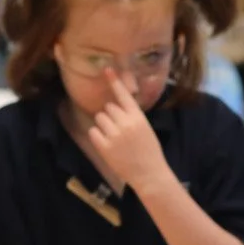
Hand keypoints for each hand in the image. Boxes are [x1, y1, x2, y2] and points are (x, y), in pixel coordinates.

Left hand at [87, 71, 171, 191]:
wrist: (149, 174)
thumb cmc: (149, 152)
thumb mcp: (146, 129)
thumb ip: (133, 117)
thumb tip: (118, 107)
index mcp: (138, 118)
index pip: (124, 95)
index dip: (115, 82)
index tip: (107, 70)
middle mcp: (125, 123)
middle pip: (108, 107)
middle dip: (111, 116)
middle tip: (118, 129)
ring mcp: (114, 135)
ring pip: (99, 118)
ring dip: (103, 124)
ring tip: (113, 137)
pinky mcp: (104, 147)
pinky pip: (94, 132)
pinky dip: (98, 136)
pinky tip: (107, 144)